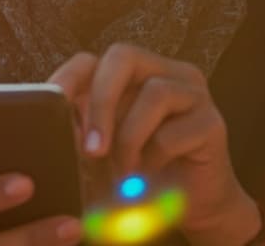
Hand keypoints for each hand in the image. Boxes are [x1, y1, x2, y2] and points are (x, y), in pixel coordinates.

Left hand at [49, 46, 260, 245]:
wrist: (190, 208)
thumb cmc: (138, 176)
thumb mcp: (99, 156)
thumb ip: (79, 136)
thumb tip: (56, 129)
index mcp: (129, 75)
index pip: (91, 59)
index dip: (69, 78)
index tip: (52, 105)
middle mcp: (162, 72)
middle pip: (123, 57)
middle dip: (101, 101)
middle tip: (92, 149)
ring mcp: (191, 93)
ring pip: (154, 93)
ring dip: (130, 140)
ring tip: (124, 172)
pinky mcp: (212, 122)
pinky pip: (173, 132)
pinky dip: (153, 159)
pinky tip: (149, 176)